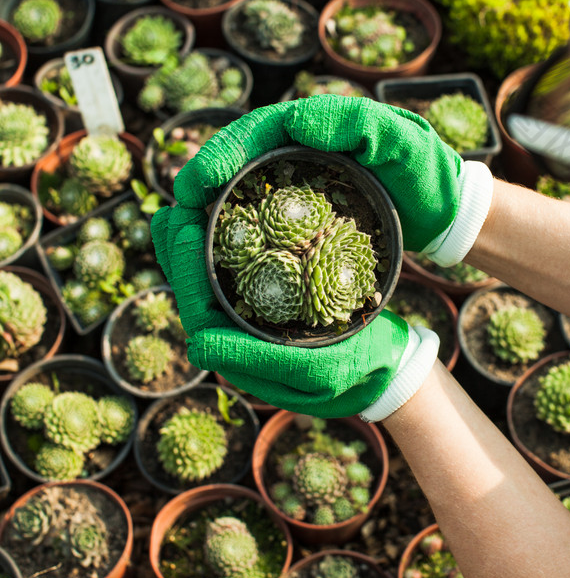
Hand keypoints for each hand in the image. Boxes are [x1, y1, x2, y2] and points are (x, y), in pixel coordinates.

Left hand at [150, 202, 413, 417]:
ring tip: (183, 206)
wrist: (390, 367)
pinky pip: (238, 273)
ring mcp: (255, 320)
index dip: (185, 272)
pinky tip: (221, 216)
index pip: (199, 313)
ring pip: (212, 281)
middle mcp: (240, 339)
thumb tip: (196, 344)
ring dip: (194, 245)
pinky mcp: (273, 303)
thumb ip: (256, 359)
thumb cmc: (357, 369)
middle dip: (180, 252)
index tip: (184, 228)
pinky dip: (223, 244)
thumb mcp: (313, 370)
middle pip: (198, 294)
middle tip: (172, 208)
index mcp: (242, 358)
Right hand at [171, 95, 463, 252]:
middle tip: (178, 213)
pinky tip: (214, 255)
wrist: (444, 208)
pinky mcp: (297, 211)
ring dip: (206, 209)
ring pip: (235, 189)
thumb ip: (356, 122)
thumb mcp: (401, 141)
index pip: (251, 134)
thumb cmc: (425, 170)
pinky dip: (228, 229)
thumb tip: (293, 119)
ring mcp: (293, 181)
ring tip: (183, 237)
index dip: (218, 155)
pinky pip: (252, 215)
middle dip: (200, 182)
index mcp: (310, 126)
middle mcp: (294, 149)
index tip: (198, 183)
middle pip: (232, 161)